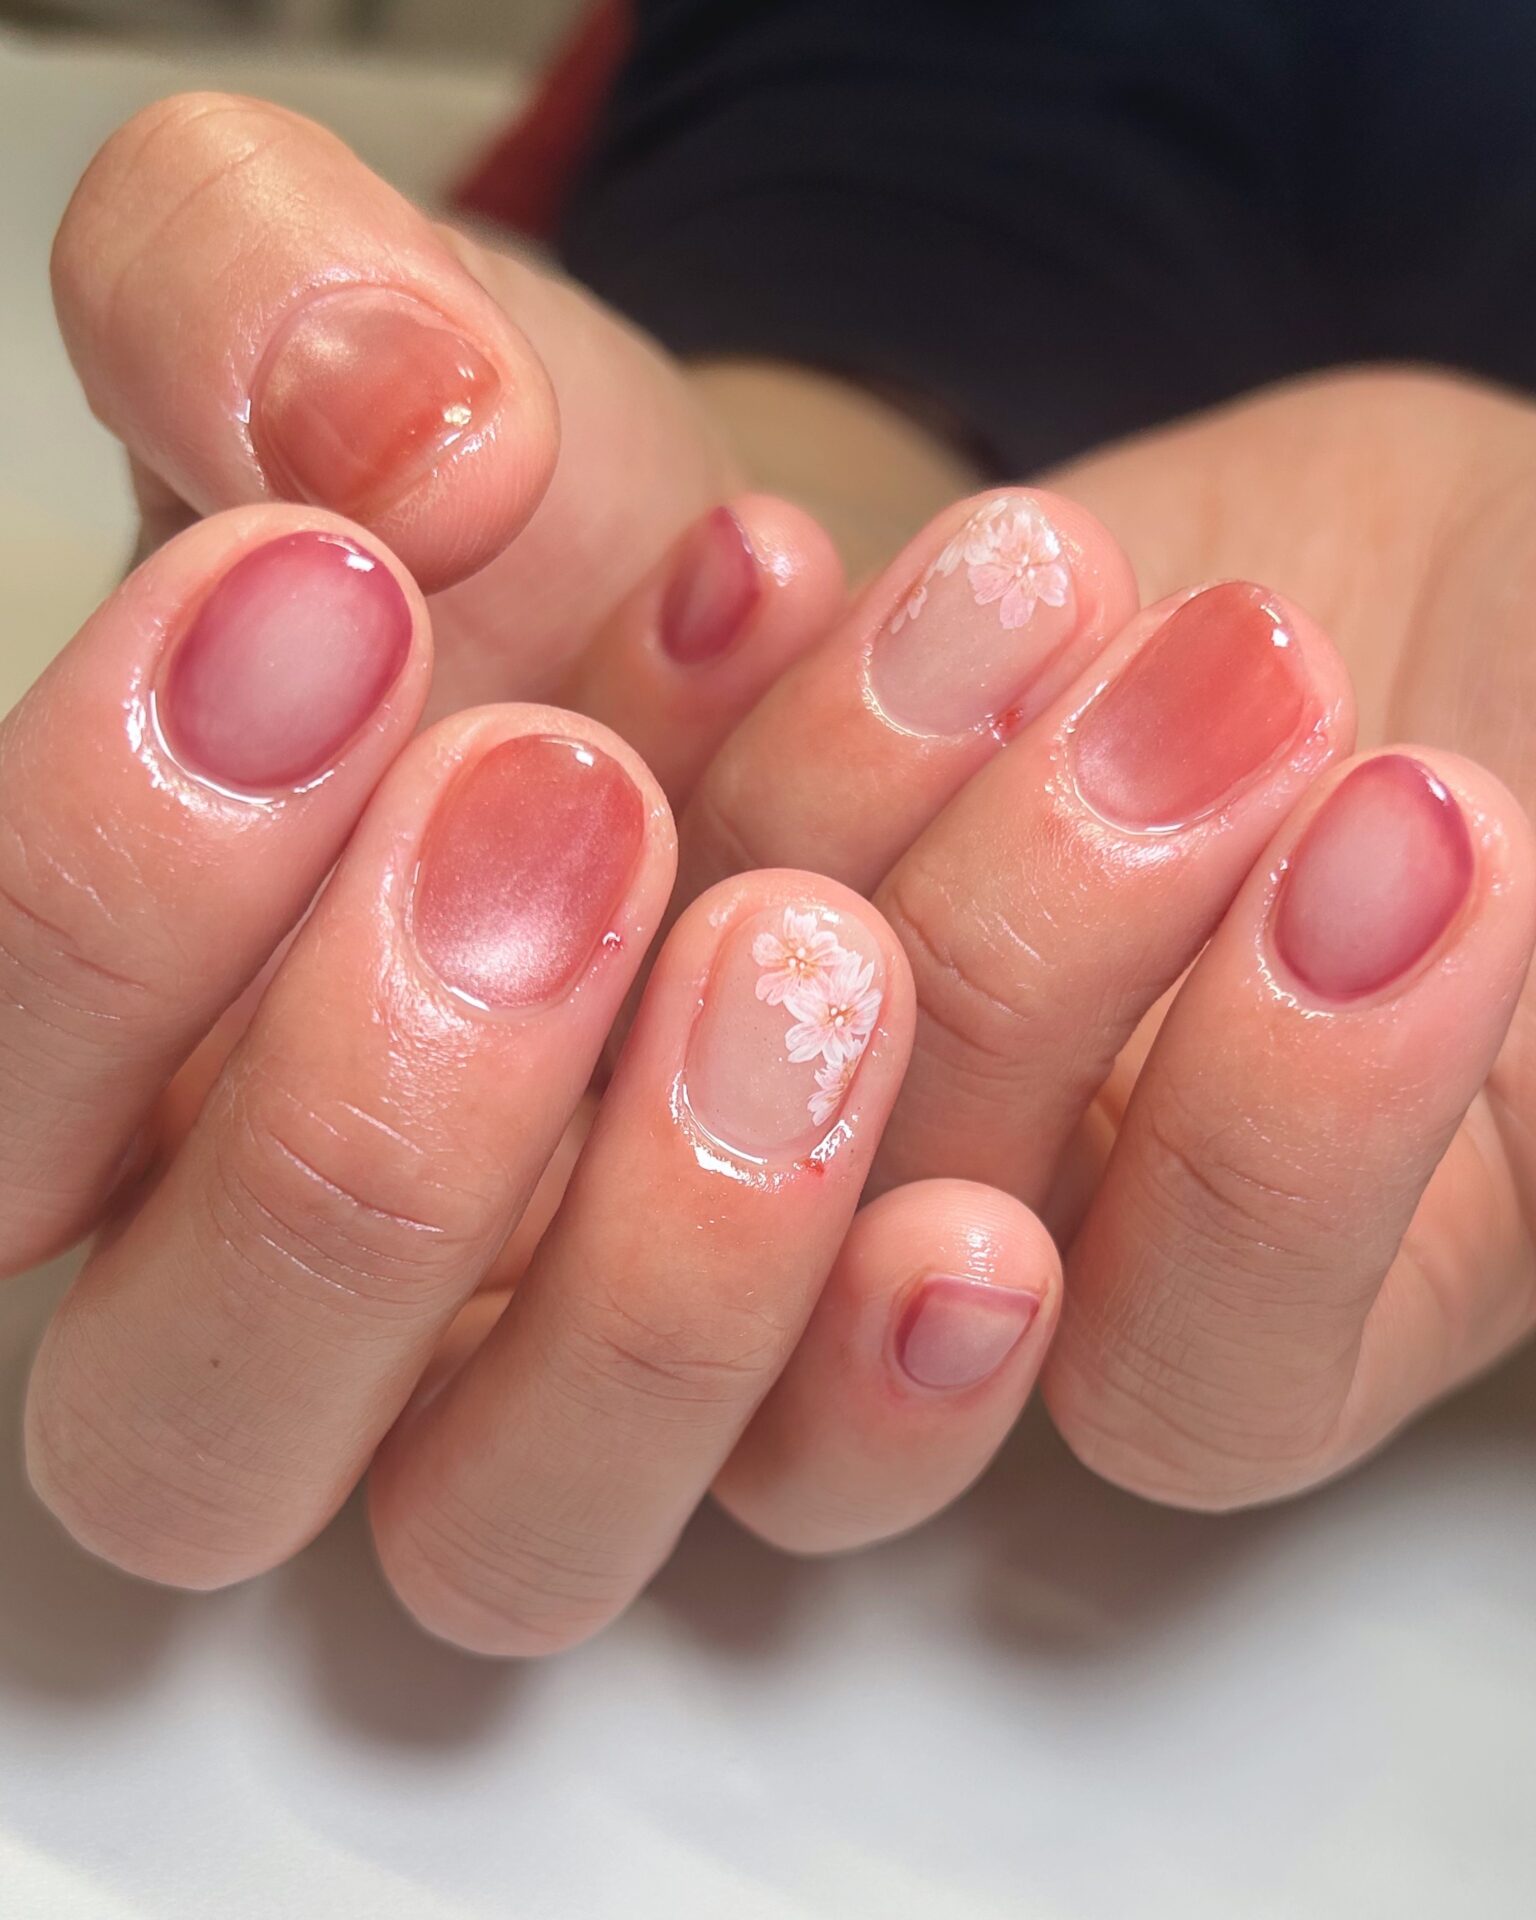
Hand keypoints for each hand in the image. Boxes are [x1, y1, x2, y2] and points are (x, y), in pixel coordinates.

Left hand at [676, 368, 1535, 1511]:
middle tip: (1243, 685)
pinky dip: (693, 686)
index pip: (1191, 1376)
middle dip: (1050, 941)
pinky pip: (640, 817)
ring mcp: (845, 1035)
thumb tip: (1468, 966)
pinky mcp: (743, 852)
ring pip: (728, 1005)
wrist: (1434, 597)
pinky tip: (778, 559)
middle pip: (905, 1197)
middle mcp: (1006, 1218)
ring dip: (874, 777)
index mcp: (1238, 1319)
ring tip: (1049, 571)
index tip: (1420, 848)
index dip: (1275, 1161)